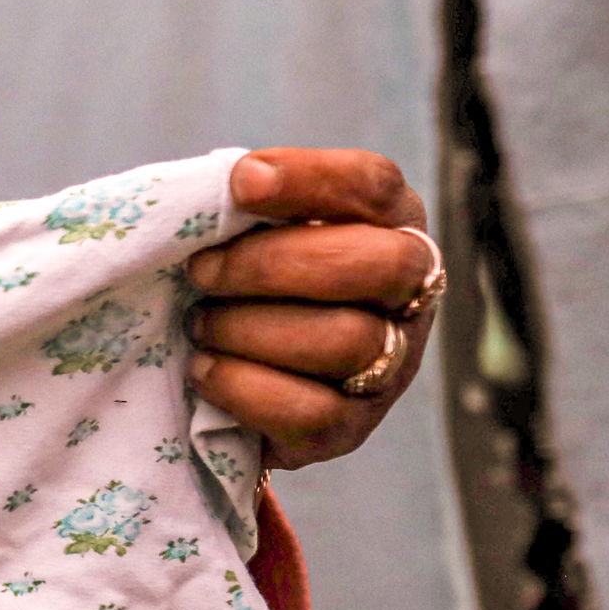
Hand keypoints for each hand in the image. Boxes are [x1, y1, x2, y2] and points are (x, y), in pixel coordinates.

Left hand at [186, 148, 440, 469]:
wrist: (232, 387)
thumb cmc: (241, 287)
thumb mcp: (249, 234)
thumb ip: (246, 209)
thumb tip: (223, 189)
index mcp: (388, 226)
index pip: (374, 186)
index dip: (312, 179)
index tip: (242, 182)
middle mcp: (408, 296)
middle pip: (379, 265)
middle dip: (273, 264)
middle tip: (201, 271)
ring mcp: (390, 369)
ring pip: (347, 340)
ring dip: (249, 328)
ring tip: (200, 324)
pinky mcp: (350, 430)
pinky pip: (310, 412)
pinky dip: (242, 386)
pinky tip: (203, 369)